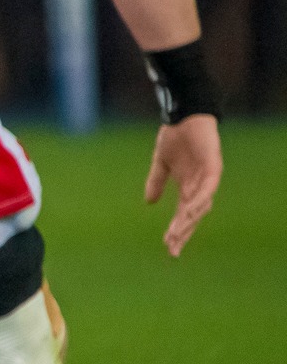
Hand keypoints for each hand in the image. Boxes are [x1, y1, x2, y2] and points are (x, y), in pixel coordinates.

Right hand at [144, 113, 220, 256]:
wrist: (183, 115)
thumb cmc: (175, 136)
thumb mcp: (161, 163)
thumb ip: (156, 182)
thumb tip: (148, 203)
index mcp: (188, 186)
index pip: (183, 214)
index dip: (177, 231)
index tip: (167, 247)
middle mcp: (200, 186)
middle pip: (193, 216)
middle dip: (183, 232)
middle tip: (172, 249)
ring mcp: (208, 177)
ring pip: (200, 206)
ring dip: (188, 221)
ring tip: (176, 234)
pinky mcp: (213, 167)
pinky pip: (208, 189)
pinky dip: (199, 201)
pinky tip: (188, 212)